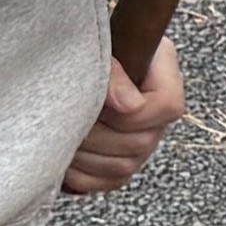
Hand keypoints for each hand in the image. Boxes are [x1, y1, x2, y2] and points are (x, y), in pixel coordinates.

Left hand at [67, 37, 183, 196]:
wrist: (66, 55)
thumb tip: (124, 102)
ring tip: (57, 132)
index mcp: (162, 74)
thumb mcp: (98, 42)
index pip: (168, 106)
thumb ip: (112, 67)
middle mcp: (157, 115)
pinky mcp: (119, 166)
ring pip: (122, 167)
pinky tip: (61, 153)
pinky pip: (106, 183)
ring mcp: (141, 145)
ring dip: (84, 153)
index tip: (104, 99)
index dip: (135, 110)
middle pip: (141, 142)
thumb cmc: (81, 43)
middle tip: (65, 116)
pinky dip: (79, 173)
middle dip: (97, 132)